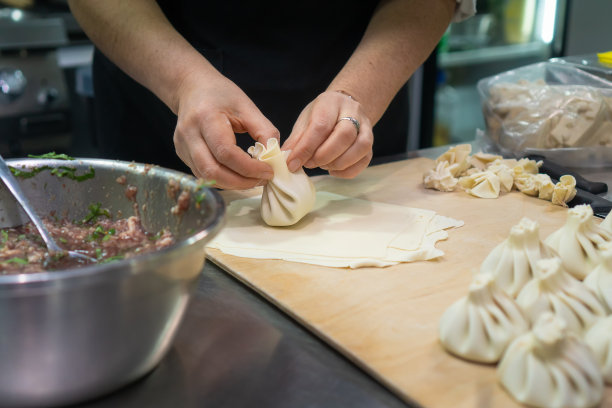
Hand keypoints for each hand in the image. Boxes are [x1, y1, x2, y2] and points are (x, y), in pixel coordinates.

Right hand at [173, 70, 278, 188]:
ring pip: (207, 177)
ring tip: (252, 180)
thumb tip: (276, 157)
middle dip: (241, 182)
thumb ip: (264, 131)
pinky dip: (223, 180)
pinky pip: (203, 175)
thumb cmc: (221, 94)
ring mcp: (182, 146)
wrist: (192, 87)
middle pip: (212, 171)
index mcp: (206, 117)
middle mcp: (189, 134)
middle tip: (261, 180)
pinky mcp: (182, 154)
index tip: (268, 171)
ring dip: (232, 184)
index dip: (249, 168)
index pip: (226, 152)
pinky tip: (238, 175)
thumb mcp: (247, 106)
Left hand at [282, 90, 372, 177]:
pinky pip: (365, 160)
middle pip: (345, 135)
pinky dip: (348, 171)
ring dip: (338, 163)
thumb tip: (286, 158)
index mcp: (331, 102)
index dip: (306, 148)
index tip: (292, 163)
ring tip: (322, 165)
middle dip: (324, 156)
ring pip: (360, 147)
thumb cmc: (321, 115)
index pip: (321, 126)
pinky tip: (333, 170)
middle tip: (309, 164)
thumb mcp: (305, 121)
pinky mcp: (370, 143)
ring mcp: (366, 127)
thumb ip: (296, 139)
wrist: (344, 108)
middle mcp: (353, 112)